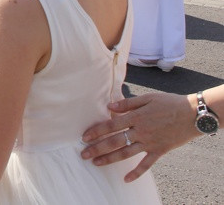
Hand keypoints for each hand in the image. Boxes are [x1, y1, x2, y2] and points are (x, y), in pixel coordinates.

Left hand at [80, 92, 199, 181]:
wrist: (193, 114)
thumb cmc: (169, 103)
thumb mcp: (148, 98)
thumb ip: (127, 104)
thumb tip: (109, 107)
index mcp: (136, 117)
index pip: (111, 125)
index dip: (96, 131)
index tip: (84, 137)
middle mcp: (141, 131)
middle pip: (115, 141)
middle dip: (97, 148)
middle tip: (83, 154)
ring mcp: (150, 143)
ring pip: (126, 153)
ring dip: (109, 159)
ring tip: (96, 163)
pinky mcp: (159, 151)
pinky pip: (146, 164)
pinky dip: (136, 172)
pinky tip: (126, 179)